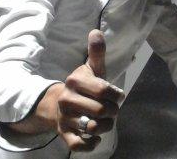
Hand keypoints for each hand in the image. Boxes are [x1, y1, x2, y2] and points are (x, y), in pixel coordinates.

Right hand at [57, 29, 124, 151]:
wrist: (58, 104)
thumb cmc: (83, 85)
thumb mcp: (91, 68)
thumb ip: (96, 52)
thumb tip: (96, 31)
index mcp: (75, 81)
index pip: (104, 90)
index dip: (116, 95)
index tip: (118, 96)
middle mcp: (67, 100)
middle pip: (100, 110)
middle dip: (113, 112)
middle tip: (113, 109)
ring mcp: (64, 118)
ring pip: (92, 128)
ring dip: (105, 127)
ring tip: (107, 121)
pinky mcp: (64, 135)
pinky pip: (78, 145)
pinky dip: (91, 144)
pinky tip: (96, 138)